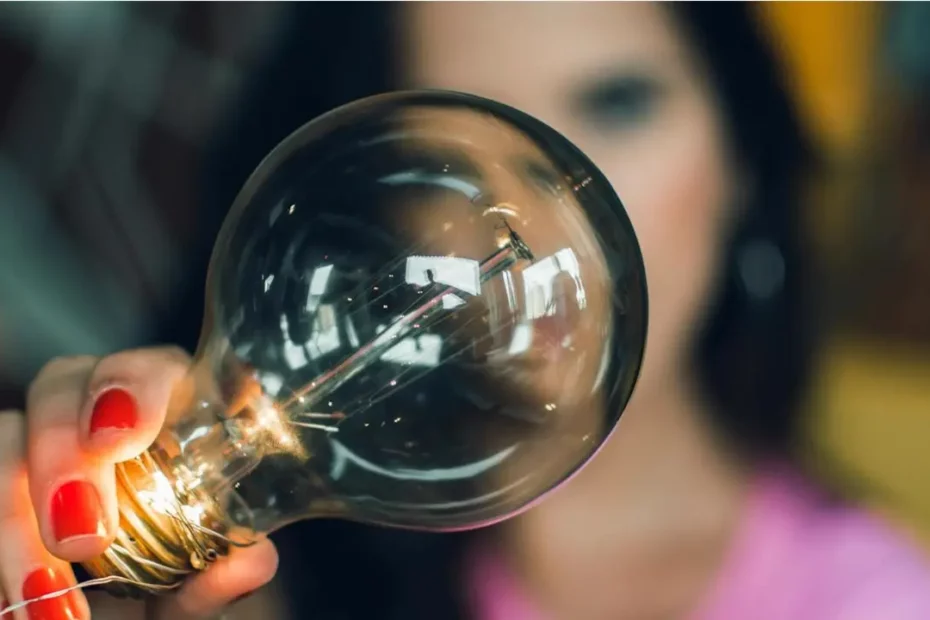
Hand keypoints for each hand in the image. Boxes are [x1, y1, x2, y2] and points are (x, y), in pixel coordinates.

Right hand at [0, 347, 278, 618]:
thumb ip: (220, 570)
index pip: (151, 369)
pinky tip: (13, 604)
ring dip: (15, 518)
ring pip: (4, 440)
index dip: (133, 388)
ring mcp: (33, 441)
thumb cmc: (164, 579)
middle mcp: (92, 410)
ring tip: (43, 591)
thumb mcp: (193, 581)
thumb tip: (251, 563)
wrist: (109, 610)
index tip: (121, 439)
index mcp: (166, 411)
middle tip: (82, 536)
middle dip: (62, 457)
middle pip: (60, 389)